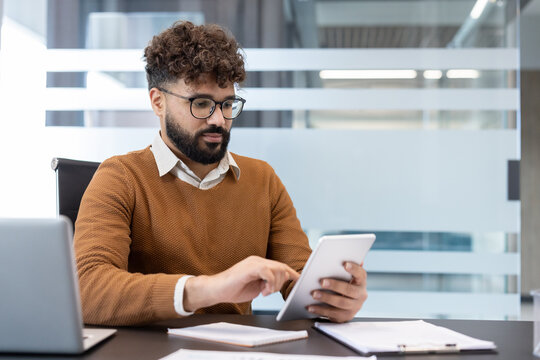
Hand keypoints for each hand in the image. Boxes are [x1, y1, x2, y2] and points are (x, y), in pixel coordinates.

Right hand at [183, 256, 299, 311]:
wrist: (216, 290)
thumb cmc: (233, 289)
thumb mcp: (256, 287)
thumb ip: (268, 283)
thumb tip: (281, 281)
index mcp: (259, 264)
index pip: (279, 266)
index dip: (290, 272)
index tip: (298, 279)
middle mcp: (257, 260)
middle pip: (281, 267)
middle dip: (280, 282)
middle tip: (268, 292)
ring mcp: (253, 263)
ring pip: (276, 268)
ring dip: (275, 284)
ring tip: (264, 292)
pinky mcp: (249, 267)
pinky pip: (267, 271)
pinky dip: (269, 282)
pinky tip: (262, 290)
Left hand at [307, 261, 366, 322]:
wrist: (345, 302)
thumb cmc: (342, 283)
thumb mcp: (344, 275)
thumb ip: (342, 267)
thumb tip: (343, 258)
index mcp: (361, 281)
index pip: (360, 273)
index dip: (354, 269)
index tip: (344, 264)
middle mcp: (361, 294)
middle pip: (350, 290)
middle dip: (335, 285)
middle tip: (322, 282)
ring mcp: (355, 307)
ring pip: (341, 303)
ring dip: (326, 298)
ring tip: (314, 294)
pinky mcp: (346, 316)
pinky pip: (333, 314)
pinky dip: (321, 310)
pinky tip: (311, 306)